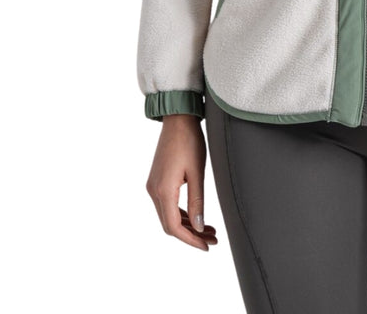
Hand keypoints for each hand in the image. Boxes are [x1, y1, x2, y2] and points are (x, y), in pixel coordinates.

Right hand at [146, 114, 218, 250]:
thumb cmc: (190, 141)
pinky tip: (196, 216)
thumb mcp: (197, 172)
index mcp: (163, 190)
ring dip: (187, 225)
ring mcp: (153, 186)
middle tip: (212, 240)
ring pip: (168, 216)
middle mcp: (153, 191)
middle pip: (170, 225)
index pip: (174, 227)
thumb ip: (197, 201)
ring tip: (209, 230)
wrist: (178, 119)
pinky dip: (181, 214)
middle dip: (191, 235)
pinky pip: (167, 205)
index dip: (190, 240)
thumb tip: (200, 227)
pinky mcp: (157, 181)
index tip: (207, 246)